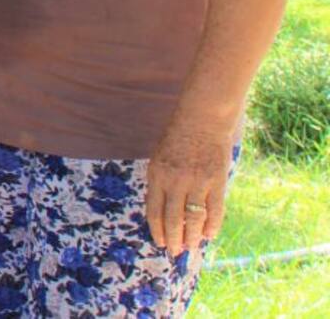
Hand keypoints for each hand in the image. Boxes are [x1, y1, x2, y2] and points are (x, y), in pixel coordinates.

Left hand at [145, 119, 234, 256]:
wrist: (201, 119)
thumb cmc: (177, 136)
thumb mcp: (159, 157)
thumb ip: (160, 181)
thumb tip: (163, 207)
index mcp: (157, 175)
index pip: (154, 210)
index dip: (157, 229)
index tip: (159, 242)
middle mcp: (175, 181)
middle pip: (173, 219)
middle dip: (173, 239)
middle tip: (175, 252)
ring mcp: (197, 182)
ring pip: (193, 218)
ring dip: (191, 236)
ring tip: (191, 247)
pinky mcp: (216, 181)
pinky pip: (214, 210)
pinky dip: (212, 225)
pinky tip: (209, 235)